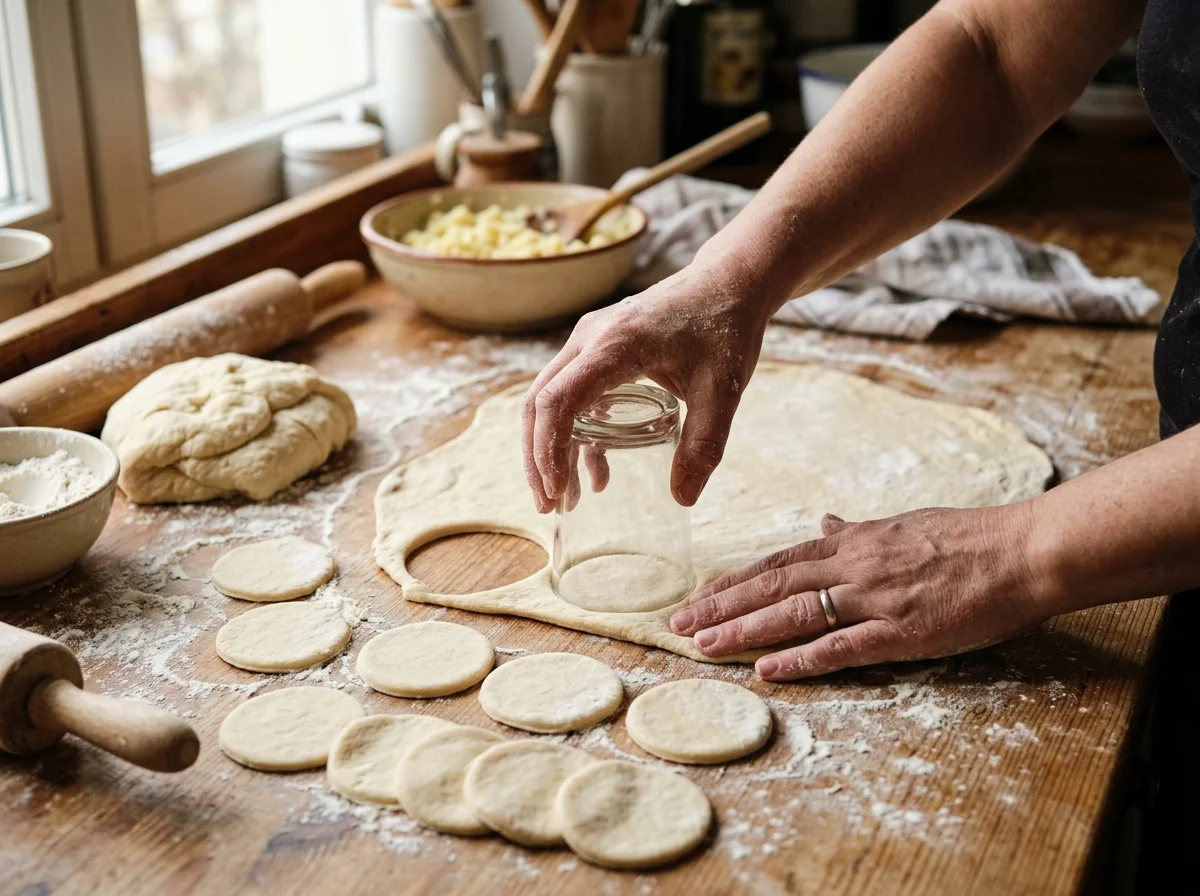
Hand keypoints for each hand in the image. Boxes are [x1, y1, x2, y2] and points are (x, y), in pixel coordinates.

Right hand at [522, 256, 771, 512]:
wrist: (730, 284)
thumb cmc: (725, 329)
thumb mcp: (721, 392)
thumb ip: (704, 445)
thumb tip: (683, 499)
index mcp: (614, 345)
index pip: (557, 400)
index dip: (547, 449)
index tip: (556, 491)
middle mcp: (590, 340)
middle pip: (539, 402)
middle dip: (537, 457)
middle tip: (548, 504)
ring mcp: (590, 342)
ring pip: (549, 400)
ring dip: (551, 448)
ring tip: (567, 497)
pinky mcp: (599, 350)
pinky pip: (571, 395)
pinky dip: (575, 433)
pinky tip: (598, 472)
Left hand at [669, 505, 1048, 680]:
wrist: (1021, 552)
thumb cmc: (967, 539)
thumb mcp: (903, 524)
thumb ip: (859, 531)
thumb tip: (825, 523)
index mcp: (854, 543)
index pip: (779, 561)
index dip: (735, 580)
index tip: (699, 595)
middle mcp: (854, 566)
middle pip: (772, 585)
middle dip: (721, 605)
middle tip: (678, 624)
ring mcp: (875, 599)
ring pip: (794, 614)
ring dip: (744, 629)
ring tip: (703, 646)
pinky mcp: (902, 631)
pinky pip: (841, 647)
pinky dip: (801, 659)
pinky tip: (767, 669)